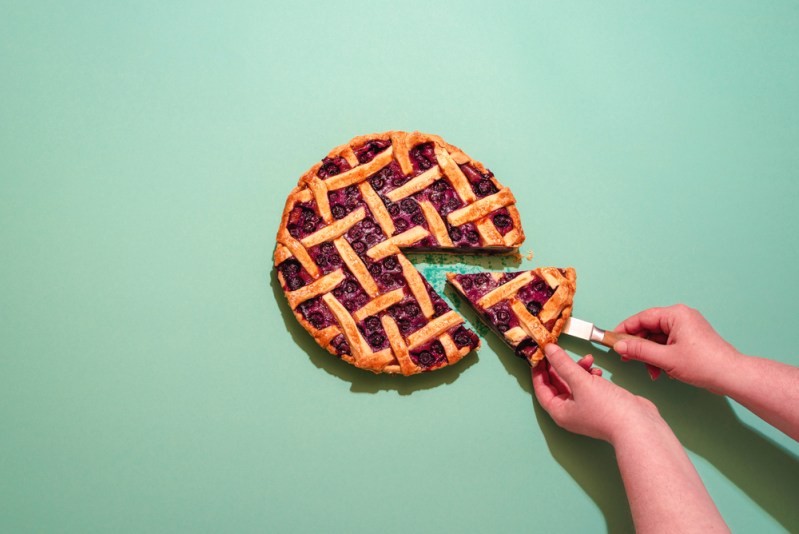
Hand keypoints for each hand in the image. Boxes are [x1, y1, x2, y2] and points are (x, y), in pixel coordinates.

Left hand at [532, 344, 662, 442]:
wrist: (638, 425)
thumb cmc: (609, 410)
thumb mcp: (581, 382)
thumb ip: (563, 364)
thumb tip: (548, 350)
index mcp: (560, 411)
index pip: (542, 389)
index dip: (539, 371)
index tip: (539, 354)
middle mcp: (570, 412)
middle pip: (558, 385)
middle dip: (561, 367)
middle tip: (561, 351)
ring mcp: (586, 409)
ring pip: (574, 384)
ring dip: (579, 369)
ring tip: (588, 359)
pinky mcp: (600, 405)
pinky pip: (588, 386)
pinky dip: (591, 376)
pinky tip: (598, 371)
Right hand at [613, 304, 741, 389]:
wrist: (731, 376)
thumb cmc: (705, 364)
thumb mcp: (666, 358)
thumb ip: (639, 350)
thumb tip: (620, 345)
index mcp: (676, 315)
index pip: (642, 318)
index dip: (625, 329)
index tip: (613, 339)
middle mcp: (681, 317)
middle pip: (649, 328)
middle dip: (638, 346)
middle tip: (627, 358)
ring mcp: (687, 327)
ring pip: (657, 338)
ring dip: (650, 355)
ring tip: (650, 371)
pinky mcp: (690, 338)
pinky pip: (667, 343)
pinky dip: (661, 356)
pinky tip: (661, 370)